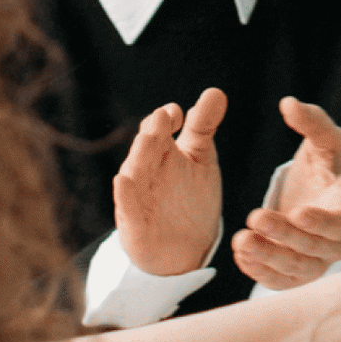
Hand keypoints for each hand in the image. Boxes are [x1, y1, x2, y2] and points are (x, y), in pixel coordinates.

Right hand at [112, 87, 229, 275]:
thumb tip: (215, 91)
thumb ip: (204, 126)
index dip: (167, 119)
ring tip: (148, 140)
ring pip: (135, 173)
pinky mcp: (135, 225)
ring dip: (140, 156)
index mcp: (161, 152)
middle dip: (154, 132)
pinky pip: (127, 207)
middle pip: (146, 147)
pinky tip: (124, 181)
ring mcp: (138, 197)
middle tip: (163, 117)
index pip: (159, 128)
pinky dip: (126, 194)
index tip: (179, 113)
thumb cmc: (190, 198)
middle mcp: (146, 171)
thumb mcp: (201, 159)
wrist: (186, 250)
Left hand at [230, 97, 340, 289]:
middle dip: (285, 236)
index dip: (320, 221)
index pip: (338, 223)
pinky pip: (279, 281)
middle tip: (255, 217)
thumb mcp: (321, 141)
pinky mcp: (295, 277)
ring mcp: (316, 264)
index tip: (297, 212)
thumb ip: (311, 121)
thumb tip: (288, 103)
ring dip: (268, 257)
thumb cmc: (320, 167)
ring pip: (296, 270)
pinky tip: (241, 255)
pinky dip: (260, 272)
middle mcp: (336, 244)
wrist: (309, 199)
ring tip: (240, 240)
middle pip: (314, 249)